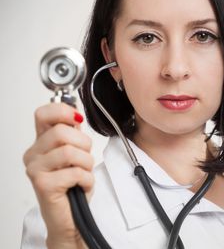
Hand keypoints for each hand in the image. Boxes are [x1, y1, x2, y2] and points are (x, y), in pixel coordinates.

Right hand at [23, 103, 93, 247]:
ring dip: (86, 163)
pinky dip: (87, 179)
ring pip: (69, 151)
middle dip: (83, 143)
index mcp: (41, 142)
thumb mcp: (76, 152)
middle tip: (85, 157)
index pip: (43, 114)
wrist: (70, 216)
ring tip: (84, 173)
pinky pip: (75, 172)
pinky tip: (82, 185)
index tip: (77, 119)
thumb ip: (73, 132)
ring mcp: (35, 169)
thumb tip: (76, 113)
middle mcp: (34, 154)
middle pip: (61, 131)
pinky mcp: (43, 185)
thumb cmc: (72, 184)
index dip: (63, 111)